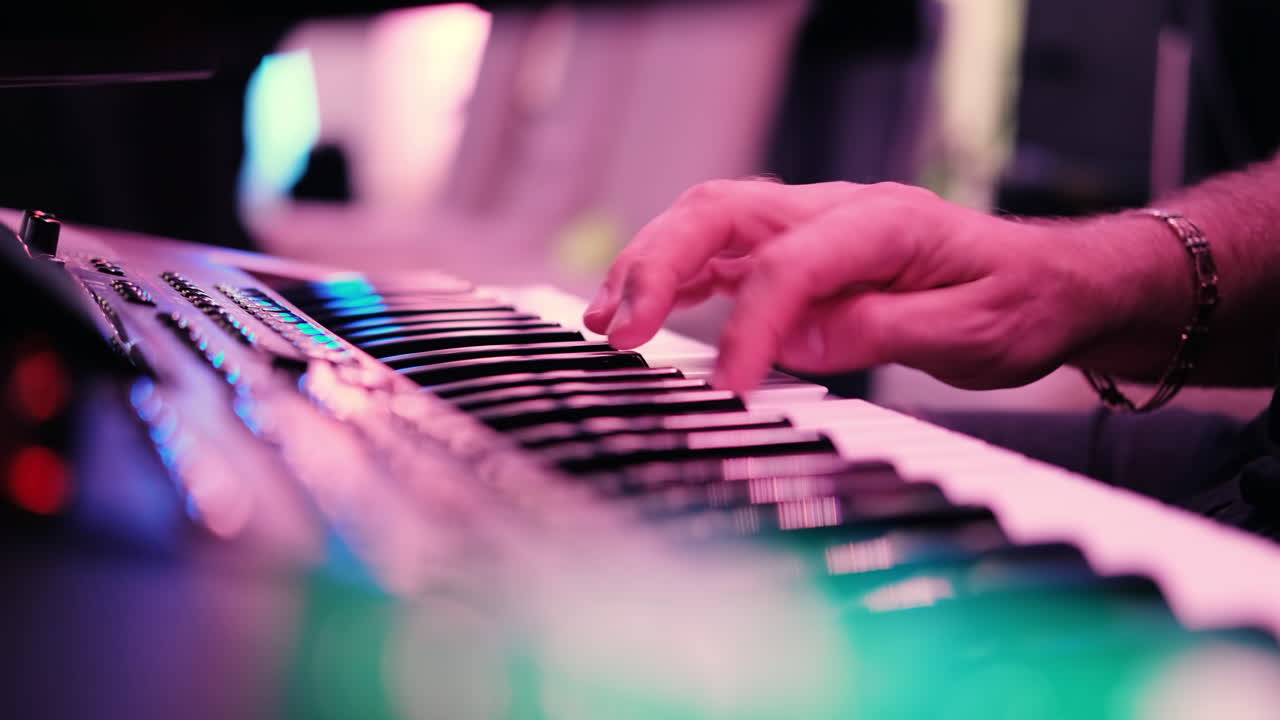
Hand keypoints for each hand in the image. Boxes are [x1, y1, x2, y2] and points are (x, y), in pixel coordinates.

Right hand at [583, 179, 1109, 392]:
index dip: (751, 326)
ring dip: (650, 265)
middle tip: (620, 330)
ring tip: (606, 319)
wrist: (1048, 283)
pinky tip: (640, 309)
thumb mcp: (971, 331)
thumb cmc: (1017, 302)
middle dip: (659, 265)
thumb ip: (880, 331)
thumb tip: (795, 345)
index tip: (730, 387)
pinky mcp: (798, 252)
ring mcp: (811, 226)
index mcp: (883, 223)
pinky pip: (722, 252)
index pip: (791, 265)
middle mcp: (835, 212)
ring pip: (708, 223)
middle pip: (723, 213)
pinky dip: (673, 276)